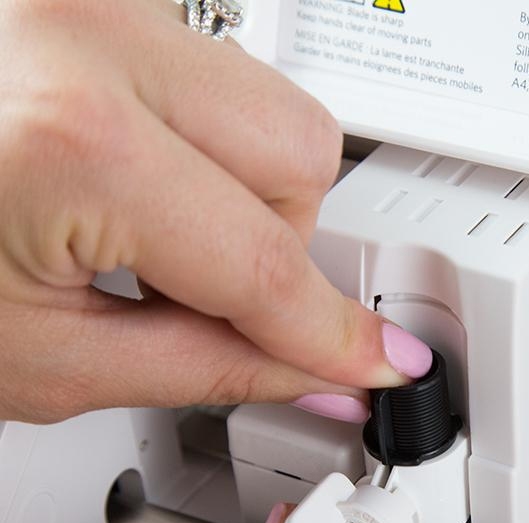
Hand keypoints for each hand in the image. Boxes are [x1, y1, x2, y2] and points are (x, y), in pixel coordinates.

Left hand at [0, 0, 431, 423]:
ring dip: (242, 195)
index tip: (374, 359)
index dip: (332, 332)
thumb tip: (312, 371)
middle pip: (302, 150)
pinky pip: (206, 74)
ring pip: (267, 105)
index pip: (268, 263)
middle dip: (281, 245)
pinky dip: (198, 150)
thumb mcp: (41, 361)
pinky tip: (125, 188)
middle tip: (209, 294)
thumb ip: (205, 367)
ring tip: (147, 238)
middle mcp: (82, 26)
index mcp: (67, 139)